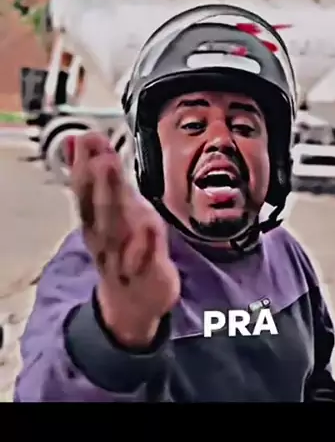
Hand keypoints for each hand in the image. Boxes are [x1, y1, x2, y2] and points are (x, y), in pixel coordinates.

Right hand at [71, 132, 179, 346]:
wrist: (132, 303)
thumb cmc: (120, 247)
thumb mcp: (106, 209)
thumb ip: (94, 175)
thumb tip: (76, 138)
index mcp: (95, 220)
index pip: (85, 190)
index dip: (82, 165)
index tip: (84, 139)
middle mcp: (105, 237)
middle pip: (99, 208)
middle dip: (99, 181)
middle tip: (99, 154)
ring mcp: (124, 255)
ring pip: (117, 231)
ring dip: (115, 205)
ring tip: (117, 183)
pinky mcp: (147, 271)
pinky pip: (146, 258)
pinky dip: (146, 244)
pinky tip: (151, 226)